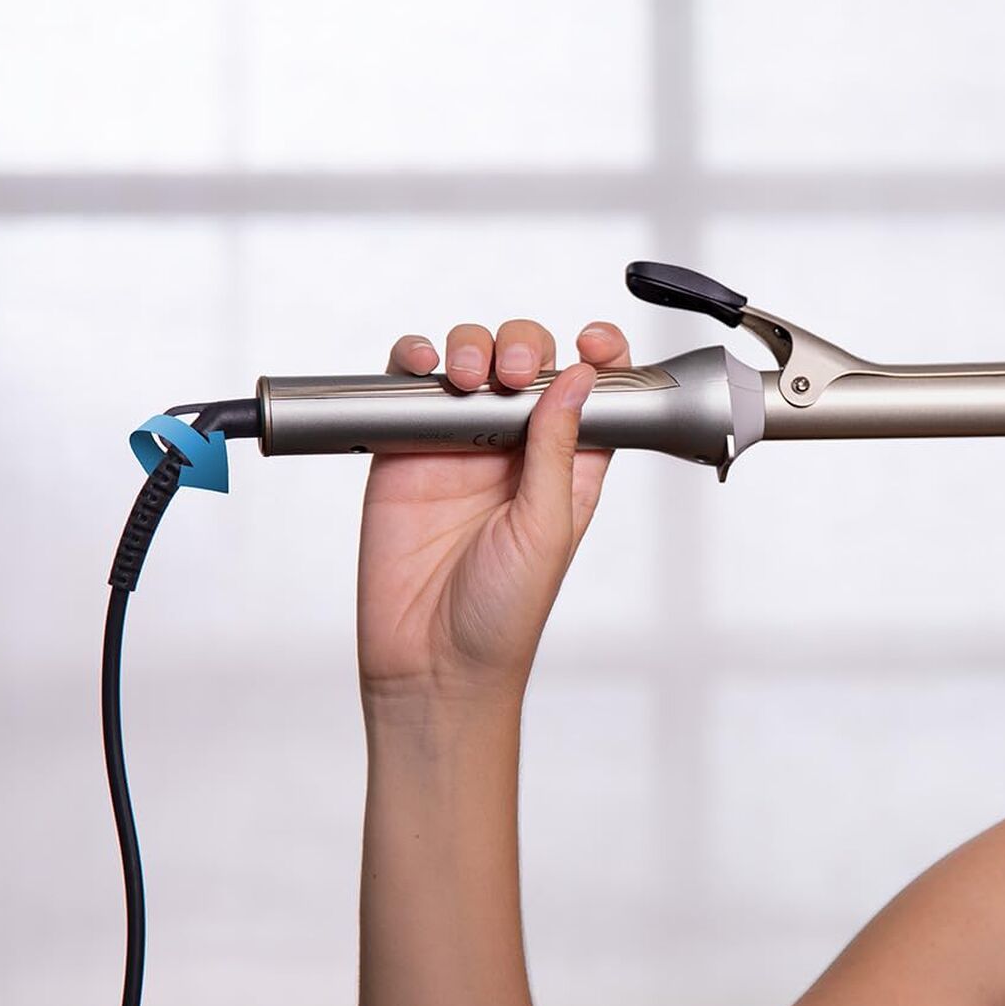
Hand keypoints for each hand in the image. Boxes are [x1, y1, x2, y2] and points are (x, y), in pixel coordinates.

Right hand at [357, 318, 631, 702]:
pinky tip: (424, 367)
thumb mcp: (547, 529)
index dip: (598, 358)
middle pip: (527, 363)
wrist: (429, 663)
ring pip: (469, 362)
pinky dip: (413, 361)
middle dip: (523, 349)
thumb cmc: (503, 616)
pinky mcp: (406, 450)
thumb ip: (559, 450)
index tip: (593, 343)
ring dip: (471, 348)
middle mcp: (515, 450)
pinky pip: (409, 388)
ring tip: (467, 376)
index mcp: (567, 467)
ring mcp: (458, 446)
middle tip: (511, 376)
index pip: (591, 393)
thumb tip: (579, 379)